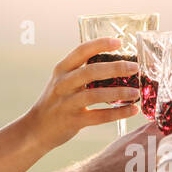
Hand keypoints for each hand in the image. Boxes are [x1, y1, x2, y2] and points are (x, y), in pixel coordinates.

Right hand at [22, 37, 140, 149]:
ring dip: (118, 92)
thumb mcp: (62, 81)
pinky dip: (118, 113)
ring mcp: (67, 103)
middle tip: (134, 67)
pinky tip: (132, 110)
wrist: (36, 129)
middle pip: (91, 71)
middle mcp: (63, 84)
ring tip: (135, 92)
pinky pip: (99, 116)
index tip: (119, 42)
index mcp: (61, 70)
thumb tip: (114, 64)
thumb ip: (81, 72)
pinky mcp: (73, 121)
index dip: (100, 44)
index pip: (81, 51)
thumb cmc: (55, 102)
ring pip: (95, 94)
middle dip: (116, 68)